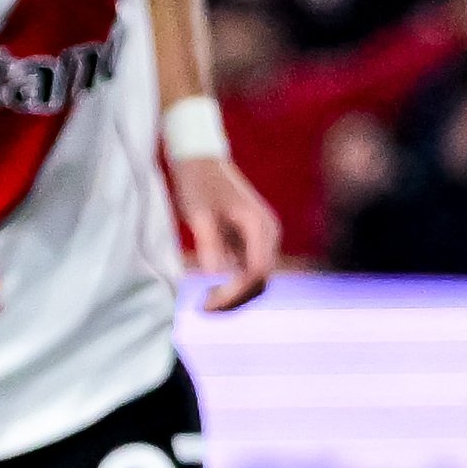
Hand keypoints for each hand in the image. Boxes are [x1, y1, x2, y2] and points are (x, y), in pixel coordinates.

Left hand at [168, 152, 280, 310]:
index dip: (234, 293)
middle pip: (261, 281)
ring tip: (205, 303)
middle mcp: (269, 234)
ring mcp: (263, 237)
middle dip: (235, 299)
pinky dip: (234, 285)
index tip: (206, 303)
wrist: (200, 158)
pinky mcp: (253, 239)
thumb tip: (215, 274)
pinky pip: (249, 270)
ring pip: (257, 279)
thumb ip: (210, 243)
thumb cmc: (198, 183)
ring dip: (235, 295)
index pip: (256, 273)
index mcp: (260, 227)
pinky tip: (210, 291)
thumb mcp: (199, 214)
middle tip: (203, 308)